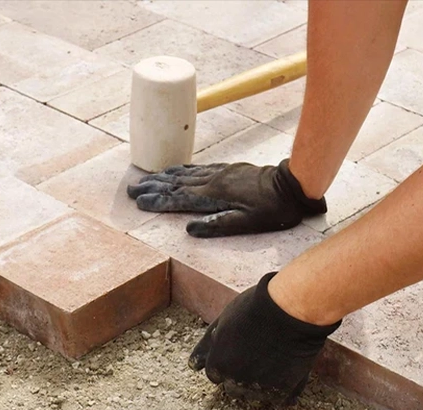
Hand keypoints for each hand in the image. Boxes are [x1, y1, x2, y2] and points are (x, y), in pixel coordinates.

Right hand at [127, 159, 326, 237]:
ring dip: (163, 177)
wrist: (291, 185)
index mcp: (214, 196)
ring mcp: (220, 173)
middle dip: (152, 187)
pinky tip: (174, 170)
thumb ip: (218, 225)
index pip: (179, 199)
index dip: (157, 201)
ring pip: (185, 174)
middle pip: (176, 184)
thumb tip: (189, 229)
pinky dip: (182, 169)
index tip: (138, 202)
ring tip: (145, 178)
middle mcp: (212, 181)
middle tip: (131, 189)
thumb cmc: (272, 210)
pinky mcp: (227, 169)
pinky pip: (198, 168)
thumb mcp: (247, 224)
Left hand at [189, 272, 340, 404]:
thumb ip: (208, 346)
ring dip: (261, 385)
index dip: (227, 363)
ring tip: (274, 362)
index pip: (215, 376)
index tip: (239, 353)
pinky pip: (278, 400)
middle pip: (233, 390)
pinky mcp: (282, 391)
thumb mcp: (223, 322)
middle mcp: (234, 381)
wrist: (288, 310)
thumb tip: (194, 366)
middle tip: (257, 358)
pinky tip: (287, 372)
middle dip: (241, 377)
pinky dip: (281, 389)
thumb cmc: (254, 309)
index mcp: (217, 364)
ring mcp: (258, 388)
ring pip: (255, 397)